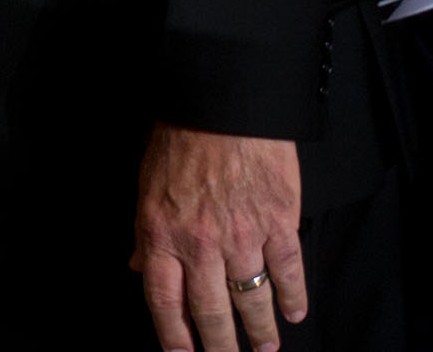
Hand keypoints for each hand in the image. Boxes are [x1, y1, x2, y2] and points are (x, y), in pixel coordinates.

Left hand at [131, 124, 304, 351]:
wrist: (221, 104)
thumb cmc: (179, 139)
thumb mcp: (146, 185)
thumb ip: (144, 232)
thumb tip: (137, 266)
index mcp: (161, 234)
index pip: (164, 301)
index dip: (173, 335)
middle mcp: (200, 244)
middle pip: (210, 311)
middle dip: (220, 345)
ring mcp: (242, 237)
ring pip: (251, 299)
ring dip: (259, 330)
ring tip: (266, 348)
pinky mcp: (278, 223)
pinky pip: (288, 271)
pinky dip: (293, 296)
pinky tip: (294, 312)